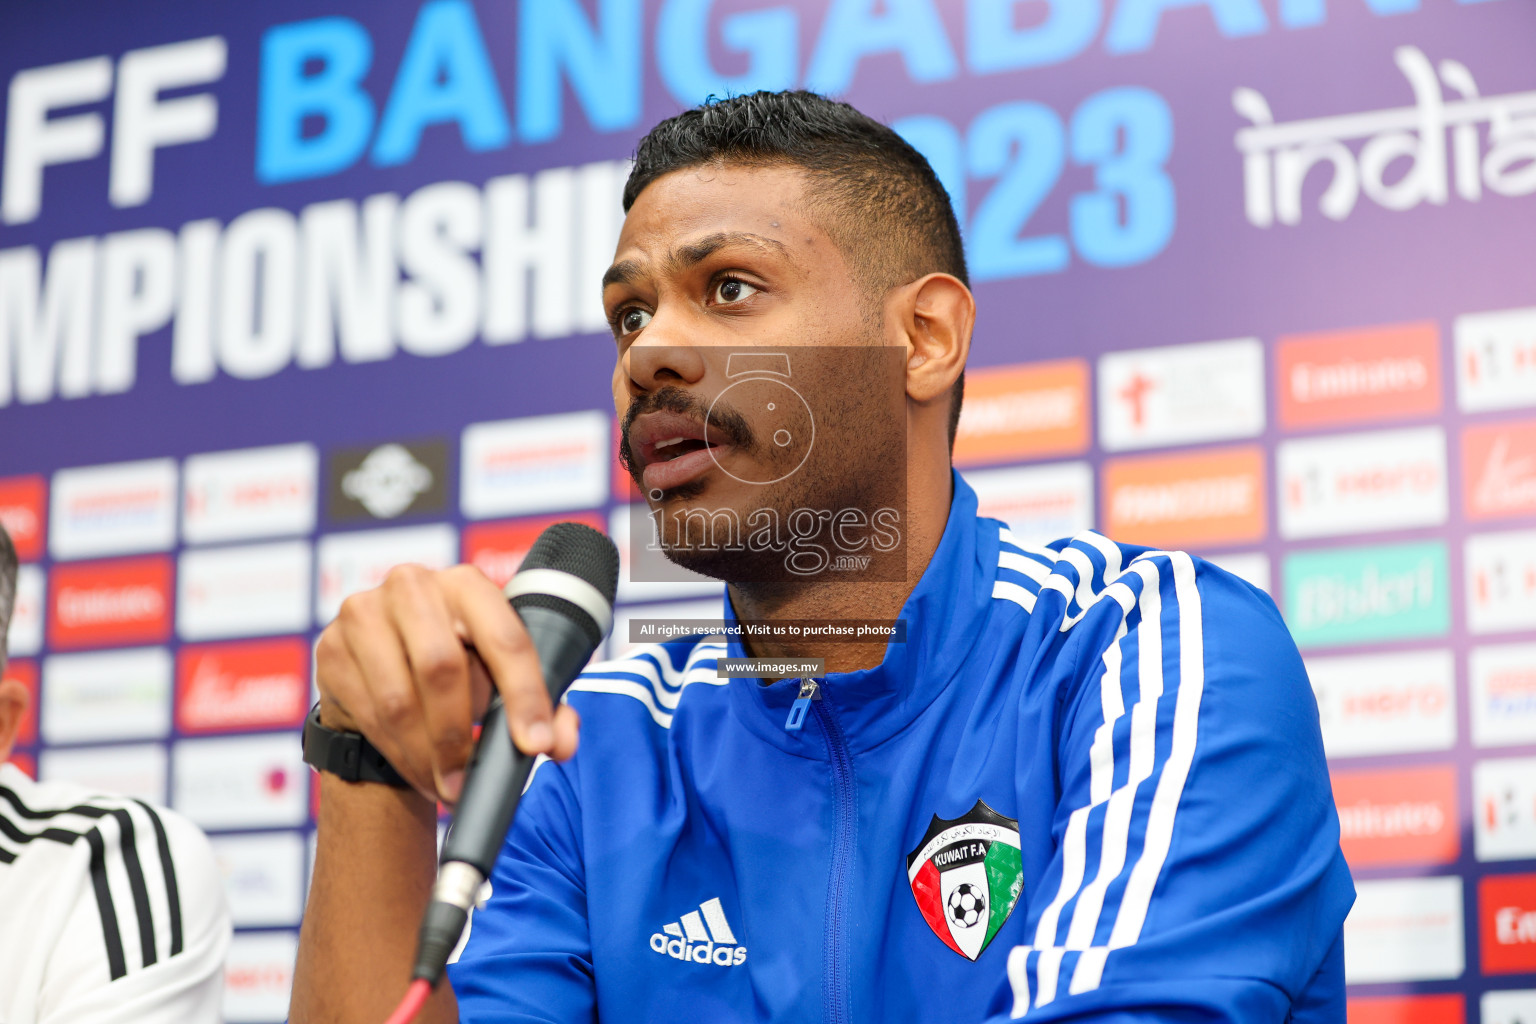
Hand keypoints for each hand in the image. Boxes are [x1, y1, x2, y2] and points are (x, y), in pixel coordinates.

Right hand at [314, 564, 581, 802]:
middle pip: (441, 667)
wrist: (386, 672)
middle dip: (458, 736)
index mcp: (469, 584)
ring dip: (426, 755)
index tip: (535, 744)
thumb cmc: (461, 670)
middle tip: (470, 780)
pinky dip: (398, 753)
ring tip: (446, 784)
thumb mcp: (504, 681)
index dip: (525, 695)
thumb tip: (560, 742)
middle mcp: (413, 585)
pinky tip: (417, 769)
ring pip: (399, 700)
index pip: (505, 638)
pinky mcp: (331, 648)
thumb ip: (545, 710)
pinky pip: (368, 714)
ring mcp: (364, 613)